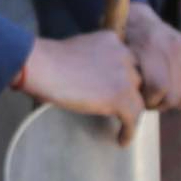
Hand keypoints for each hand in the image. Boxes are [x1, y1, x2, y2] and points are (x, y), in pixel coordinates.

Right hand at [18, 31, 142, 144]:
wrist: (42, 67)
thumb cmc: (47, 60)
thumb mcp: (79, 49)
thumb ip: (94, 59)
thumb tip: (94, 80)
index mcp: (113, 40)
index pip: (130, 61)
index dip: (126, 77)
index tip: (117, 89)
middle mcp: (124, 55)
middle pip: (138, 79)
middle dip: (130, 93)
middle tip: (122, 108)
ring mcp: (124, 76)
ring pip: (138, 99)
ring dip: (131, 113)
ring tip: (125, 125)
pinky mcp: (120, 97)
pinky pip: (133, 118)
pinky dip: (129, 131)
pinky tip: (121, 139)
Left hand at [124, 1, 180, 112]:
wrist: (139, 21)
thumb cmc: (123, 43)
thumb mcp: (116, 54)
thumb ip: (125, 75)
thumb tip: (132, 102)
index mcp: (152, 45)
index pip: (159, 86)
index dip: (149, 101)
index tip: (139, 101)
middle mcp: (175, 47)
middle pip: (176, 95)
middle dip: (160, 105)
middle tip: (149, 102)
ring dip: (174, 103)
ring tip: (160, 97)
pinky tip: (171, 92)